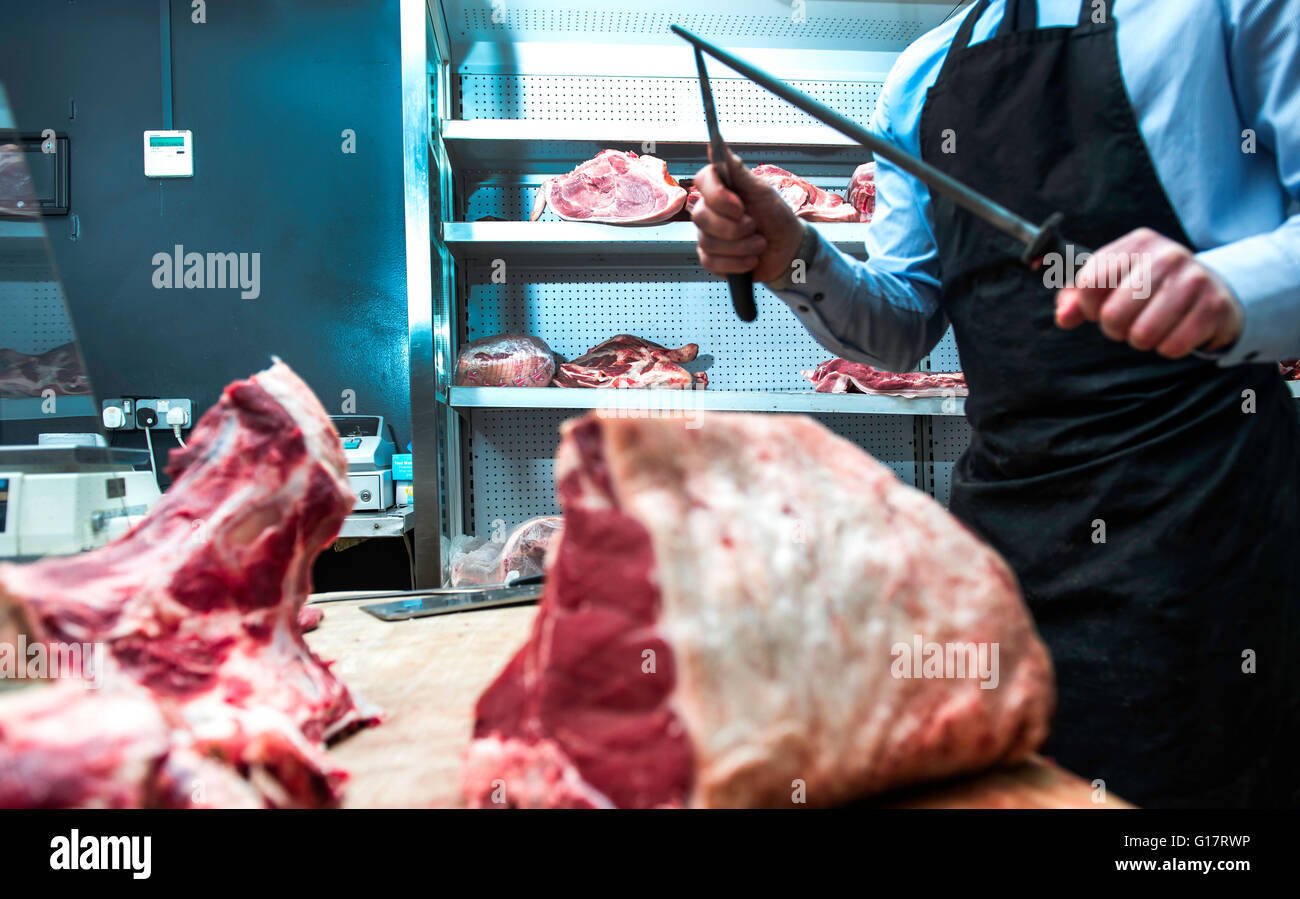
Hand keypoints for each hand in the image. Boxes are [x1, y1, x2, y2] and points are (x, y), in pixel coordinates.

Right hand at [690, 152, 804, 283]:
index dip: (717, 196)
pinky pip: (711, 262)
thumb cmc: (776, 218)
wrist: (788, 251)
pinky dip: (737, 263)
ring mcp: (708, 235)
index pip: (702, 181)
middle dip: (734, 228)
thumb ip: (737, 171)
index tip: (739, 207)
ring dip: (741, 247)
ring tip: (759, 244)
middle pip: (701, 216)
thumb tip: (717, 144)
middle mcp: (710, 211)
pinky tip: (751, 259)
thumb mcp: (762, 191)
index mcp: (721, 189)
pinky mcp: (711, 258)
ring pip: (708, 242)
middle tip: (755, 227)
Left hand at [1055, 228, 1243, 356]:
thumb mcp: (1113, 282)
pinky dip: (1168, 348)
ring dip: (1141, 340)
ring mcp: (1194, 279)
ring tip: (1151, 327)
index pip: (1090, 282)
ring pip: (1142, 334)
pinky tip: (1175, 332)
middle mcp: (1167, 255)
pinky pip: (1172, 346)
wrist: (1212, 289)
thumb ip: (1078, 298)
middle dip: (1114, 328)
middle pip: (1113, 314)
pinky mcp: (1214, 306)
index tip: (1100, 308)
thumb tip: (1063, 316)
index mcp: (1138, 243)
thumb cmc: (1151, 287)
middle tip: (1129, 322)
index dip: (1088, 306)